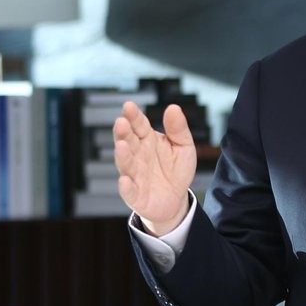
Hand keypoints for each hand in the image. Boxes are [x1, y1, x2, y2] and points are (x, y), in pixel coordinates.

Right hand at [113, 101, 196, 235]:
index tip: (129, 106)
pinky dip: (126, 187)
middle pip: (128, 142)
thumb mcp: (184, 146)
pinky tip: (125, 180)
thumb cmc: (176, 170)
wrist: (176, 199)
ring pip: (126, 164)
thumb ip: (178, 128)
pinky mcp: (135, 196)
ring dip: (122, 156)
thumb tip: (173, 108)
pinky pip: (129, 191)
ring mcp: (134, 175)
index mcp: (147, 140)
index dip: (133, 116)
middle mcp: (137, 155)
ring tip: (121, 146)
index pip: (138, 125)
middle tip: (121, 122)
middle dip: (123, 133)